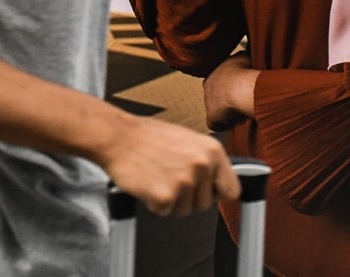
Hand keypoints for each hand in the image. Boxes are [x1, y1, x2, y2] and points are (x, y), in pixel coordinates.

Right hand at [100, 115, 240, 216]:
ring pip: (185, 210)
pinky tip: (148, 183)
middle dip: (188, 197)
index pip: (231, 189)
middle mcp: (202, 166)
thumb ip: (206, 161)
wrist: (118, 137)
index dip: (217, 193)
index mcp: (212, 151)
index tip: (208, 192)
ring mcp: (184, 182)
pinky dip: (155, 203)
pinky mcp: (165, 196)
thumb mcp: (188, 140)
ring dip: (171, 200)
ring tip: (158, 176)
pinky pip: (165, 212)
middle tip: (170, 177)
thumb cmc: (148, 137)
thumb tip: (219, 180)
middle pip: (206, 204)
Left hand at [203, 52, 258, 130]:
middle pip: (216, 92)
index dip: (231, 84)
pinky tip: (231, 124)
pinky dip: (222, 124)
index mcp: (215, 70)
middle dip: (226, 97)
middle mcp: (208, 84)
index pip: (220, 78)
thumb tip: (245, 58)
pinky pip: (215, 123)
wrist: (240, 87)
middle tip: (240, 101)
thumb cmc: (245, 71)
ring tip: (239, 113)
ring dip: (225, 111)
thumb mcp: (244, 57)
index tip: (240, 88)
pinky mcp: (211, 116)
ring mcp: (208, 101)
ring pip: (215, 107)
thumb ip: (241, 59)